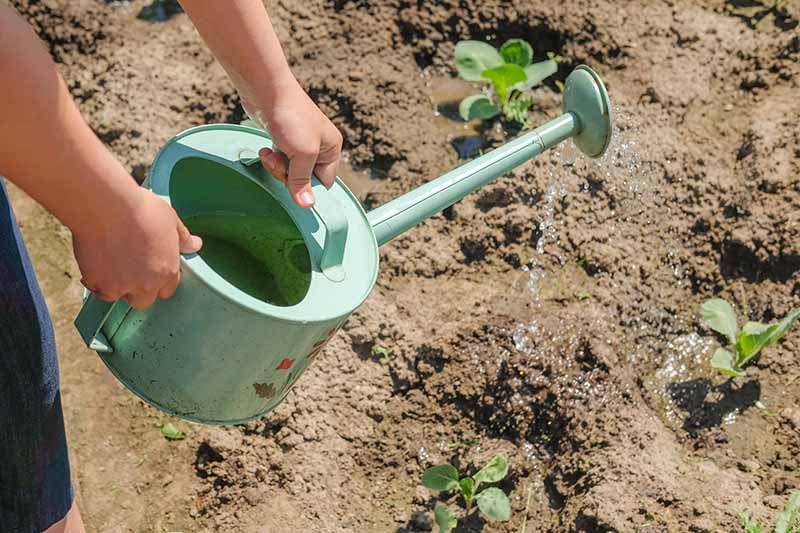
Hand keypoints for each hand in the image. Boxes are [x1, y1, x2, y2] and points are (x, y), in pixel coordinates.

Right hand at [73, 187, 201, 309]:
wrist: (107, 207)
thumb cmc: (140, 210)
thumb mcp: (171, 220)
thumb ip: (183, 238)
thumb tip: (195, 245)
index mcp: (167, 271)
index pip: (167, 289)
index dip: (158, 280)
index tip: (150, 269)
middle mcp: (146, 284)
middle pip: (143, 300)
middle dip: (137, 289)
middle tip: (129, 269)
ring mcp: (120, 286)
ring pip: (118, 296)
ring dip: (115, 286)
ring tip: (111, 263)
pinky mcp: (97, 283)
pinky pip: (96, 288)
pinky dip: (95, 279)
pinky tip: (96, 262)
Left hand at [245, 79, 342, 207]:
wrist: (265, 89)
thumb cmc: (290, 118)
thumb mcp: (302, 154)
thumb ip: (302, 180)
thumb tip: (307, 206)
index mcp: (332, 149)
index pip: (325, 182)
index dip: (309, 188)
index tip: (293, 186)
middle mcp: (319, 146)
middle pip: (305, 178)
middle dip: (288, 175)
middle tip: (279, 163)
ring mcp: (300, 142)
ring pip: (289, 170)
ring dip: (277, 166)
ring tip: (269, 154)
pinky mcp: (283, 138)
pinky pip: (279, 159)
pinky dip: (271, 157)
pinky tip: (265, 148)